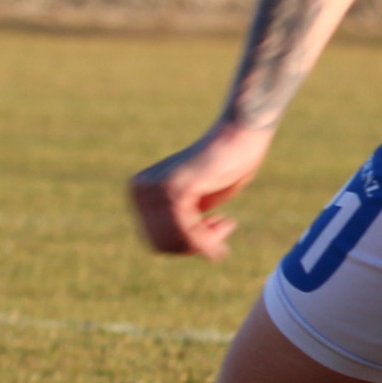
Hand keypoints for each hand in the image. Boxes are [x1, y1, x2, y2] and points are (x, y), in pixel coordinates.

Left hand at [127, 120, 274, 258]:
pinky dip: (208, 242)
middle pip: (162, 244)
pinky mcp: (175, 188)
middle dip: (195, 246)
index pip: (155, 240)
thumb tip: (168, 248)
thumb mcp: (195, 200)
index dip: (186, 245)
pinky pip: (188, 231)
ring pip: (175, 241)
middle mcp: (140, 188)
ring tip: (227, 224)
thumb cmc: (225, 164)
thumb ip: (178, 218)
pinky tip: (225, 234)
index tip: (212, 227)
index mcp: (140, 190)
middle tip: (223, 226)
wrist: (241, 134)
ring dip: (205, 243)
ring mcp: (155, 188)